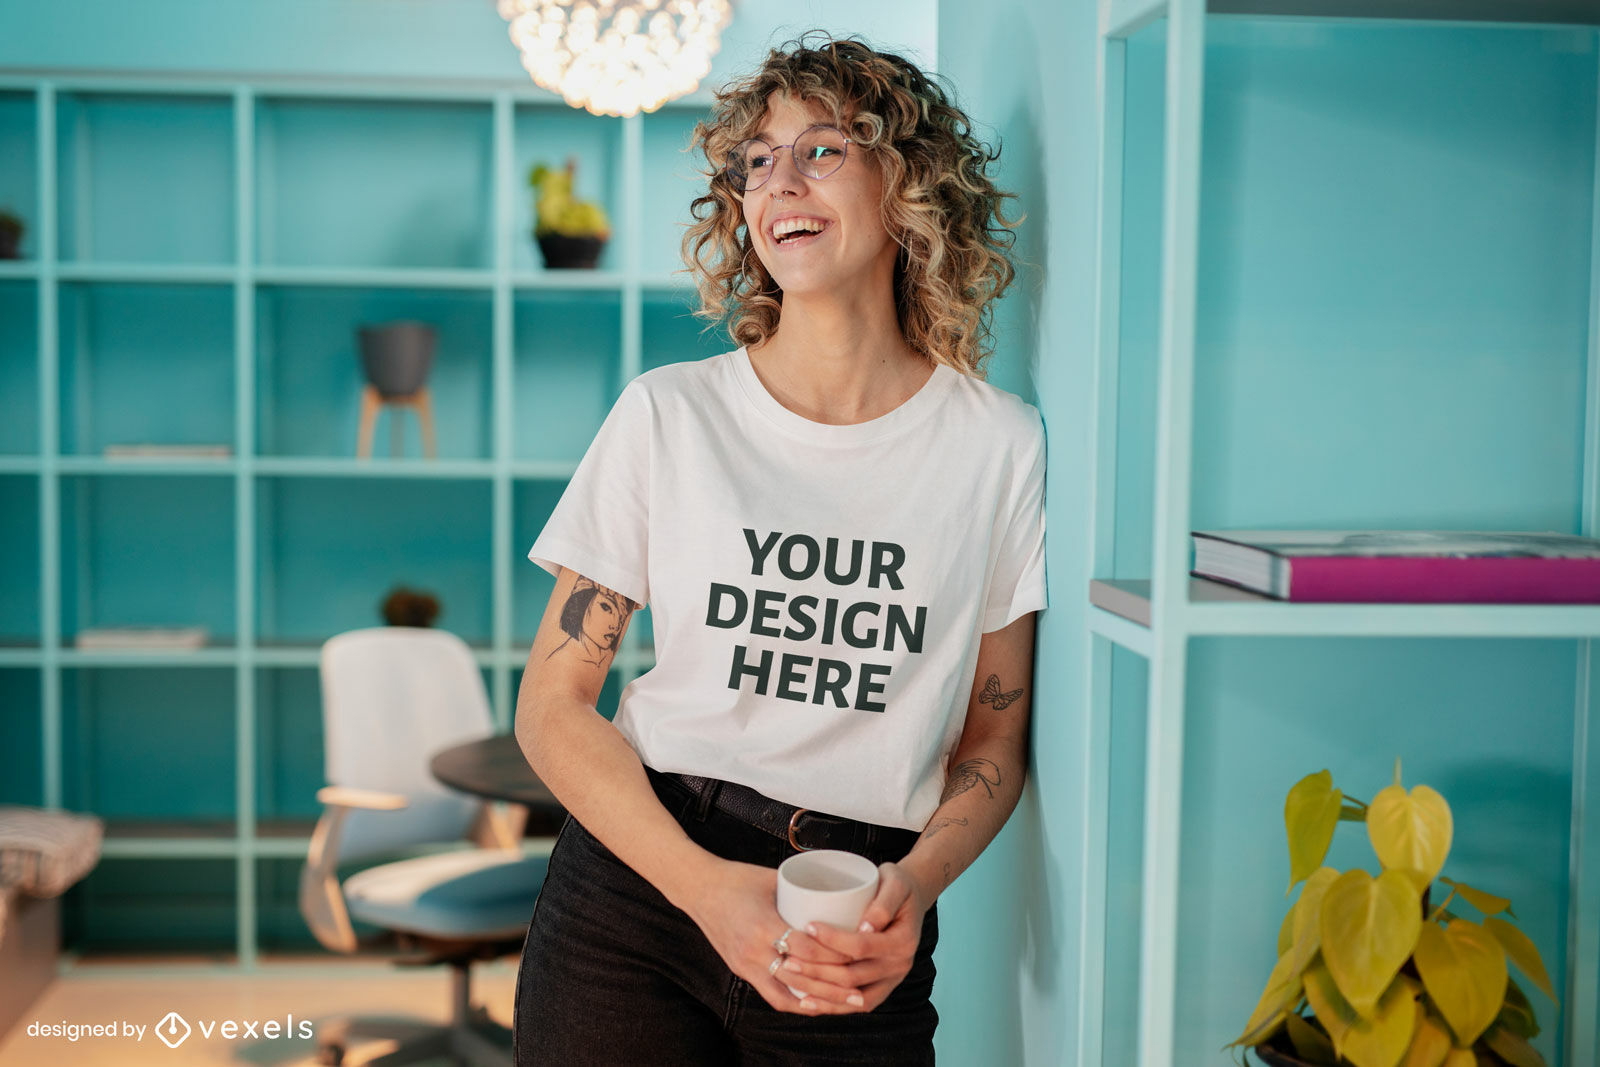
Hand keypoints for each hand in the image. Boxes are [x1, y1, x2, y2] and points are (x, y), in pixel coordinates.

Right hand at [682, 857, 863, 1013]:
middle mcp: (752, 951)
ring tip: (843, 1003)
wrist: (698, 888)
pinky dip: (795, 1002)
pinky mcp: (741, 970)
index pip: (805, 949)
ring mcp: (745, 965)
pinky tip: (814, 1004)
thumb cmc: (736, 878)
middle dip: (832, 987)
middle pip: (800, 978)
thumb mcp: (772, 879)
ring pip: (786, 995)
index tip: (858, 954)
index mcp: (762, 925)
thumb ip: (801, 892)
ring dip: (817, 1002)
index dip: (834, 955)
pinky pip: (771, 995)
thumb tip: (838, 893)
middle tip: (860, 990)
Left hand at [780, 862, 930, 1013]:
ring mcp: (891, 981)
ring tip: (790, 977)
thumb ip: (883, 903)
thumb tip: (867, 927)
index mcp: (903, 941)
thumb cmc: (896, 886)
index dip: (833, 940)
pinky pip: (856, 1005)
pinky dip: (831, 1006)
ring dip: (818, 991)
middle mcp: (899, 966)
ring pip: (851, 997)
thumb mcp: (895, 882)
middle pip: (852, 976)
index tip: (808, 927)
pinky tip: (806, 1001)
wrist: (909, 900)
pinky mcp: (881, 988)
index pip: (862, 946)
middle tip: (787, 957)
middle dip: (816, 970)